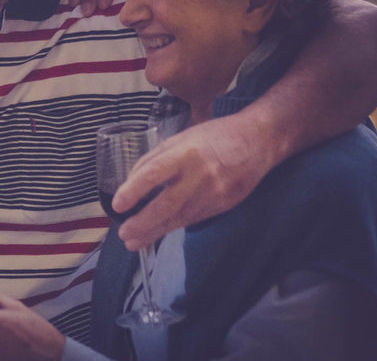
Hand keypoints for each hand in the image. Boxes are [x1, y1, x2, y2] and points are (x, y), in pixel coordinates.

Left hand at [113, 114, 274, 250]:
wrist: (258, 143)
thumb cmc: (215, 136)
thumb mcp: (181, 138)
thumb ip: (155, 158)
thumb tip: (131, 182)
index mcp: (186, 153)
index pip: (154, 173)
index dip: (134, 190)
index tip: (118, 204)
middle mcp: (200, 176)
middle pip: (167, 205)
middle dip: (143, 223)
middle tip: (124, 234)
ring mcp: (214, 194)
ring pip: (179, 218)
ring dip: (154, 232)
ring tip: (134, 241)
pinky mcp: (222, 206)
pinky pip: (192, 219)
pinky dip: (173, 226)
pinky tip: (158, 232)